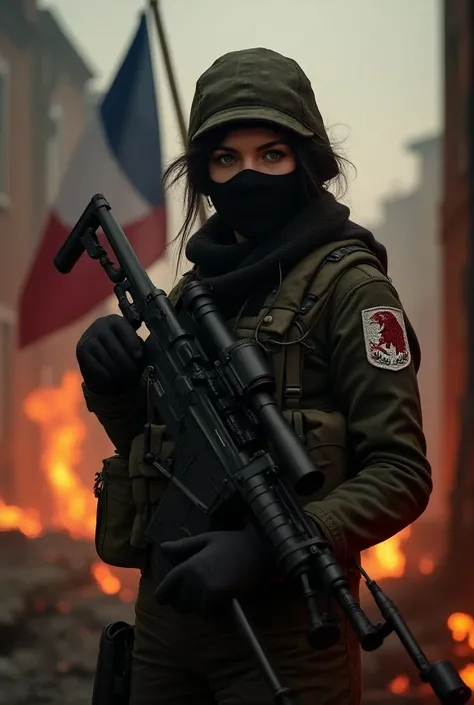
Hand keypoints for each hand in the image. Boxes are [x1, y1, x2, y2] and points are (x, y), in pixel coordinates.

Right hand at [76, 314, 144, 393]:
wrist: (98, 357)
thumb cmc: (121, 349)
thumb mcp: (130, 344)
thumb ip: (137, 345)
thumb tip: (143, 355)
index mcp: (115, 321)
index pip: (124, 329)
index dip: (132, 343)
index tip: (139, 356)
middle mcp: (100, 325)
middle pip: (115, 347)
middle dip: (126, 363)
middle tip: (133, 373)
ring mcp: (89, 337)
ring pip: (106, 359)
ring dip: (117, 371)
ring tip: (125, 377)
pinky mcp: (81, 351)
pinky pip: (96, 366)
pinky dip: (106, 375)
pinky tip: (112, 379)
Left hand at [155, 526, 272, 616]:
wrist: (258, 548)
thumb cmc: (232, 542)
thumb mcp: (206, 540)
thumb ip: (184, 546)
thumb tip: (162, 548)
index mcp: (188, 564)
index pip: (167, 586)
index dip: (162, 596)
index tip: (162, 600)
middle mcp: (193, 577)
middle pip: (179, 602)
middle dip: (184, 603)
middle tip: (193, 600)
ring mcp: (205, 587)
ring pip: (194, 609)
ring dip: (199, 608)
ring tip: (208, 600)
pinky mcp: (219, 595)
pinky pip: (208, 613)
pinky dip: (212, 612)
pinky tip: (219, 604)